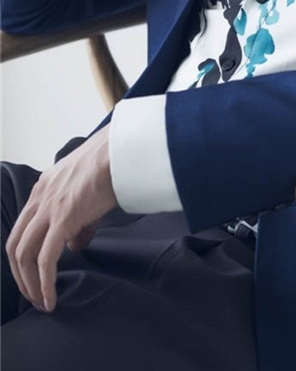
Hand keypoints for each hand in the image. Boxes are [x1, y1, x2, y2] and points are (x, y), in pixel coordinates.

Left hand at [6, 126, 116, 312]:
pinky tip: (51, 298)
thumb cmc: (111, 166)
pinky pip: (45, 258)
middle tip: (34, 296)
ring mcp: (48, 208)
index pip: (22, 229)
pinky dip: (44, 282)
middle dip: (21, 276)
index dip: (24, 257)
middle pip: (15, 245)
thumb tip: (73, 247)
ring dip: (30, 283)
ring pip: (24, 254)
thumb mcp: (87, 192)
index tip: (34, 276)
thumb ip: (77, 221)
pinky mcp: (62, 218)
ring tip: (42, 301)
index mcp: (43, 188)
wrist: (122, 152)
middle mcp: (39, 197)